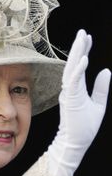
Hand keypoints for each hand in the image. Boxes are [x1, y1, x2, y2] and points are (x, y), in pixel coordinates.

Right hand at [47, 29, 110, 175]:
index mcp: (77, 88)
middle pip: (74, 63)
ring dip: (77, 53)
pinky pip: (74, 81)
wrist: (75, 143)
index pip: (79, 66)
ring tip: (81, 38)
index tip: (87, 38)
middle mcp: (71, 88)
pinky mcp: (70, 99)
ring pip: (71, 69)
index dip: (83, 51)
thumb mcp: (99, 104)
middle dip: (79, 47)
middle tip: (82, 32)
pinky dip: (78, 70)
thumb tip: (107, 70)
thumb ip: (101, 88)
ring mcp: (69, 93)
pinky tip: (84, 58)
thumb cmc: (85, 126)